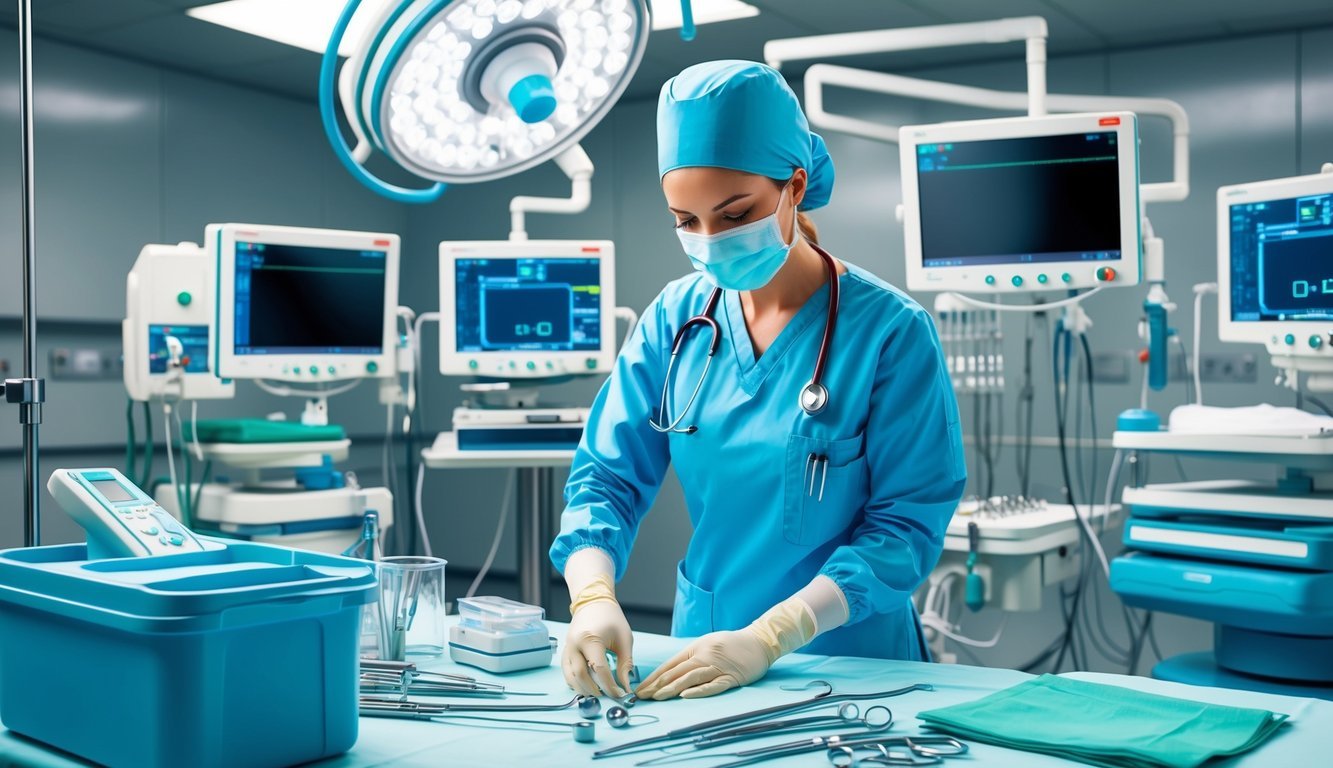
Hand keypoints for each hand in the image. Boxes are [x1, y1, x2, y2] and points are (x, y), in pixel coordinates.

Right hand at [564, 575, 633, 698]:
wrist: (593, 601)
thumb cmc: (611, 618)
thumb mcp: (624, 639)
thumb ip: (625, 664)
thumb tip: (626, 686)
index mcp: (591, 639)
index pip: (599, 669)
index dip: (610, 686)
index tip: (620, 694)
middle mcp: (575, 644)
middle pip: (581, 676)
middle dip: (594, 690)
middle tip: (608, 697)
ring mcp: (567, 647)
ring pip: (570, 676)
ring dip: (583, 689)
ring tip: (598, 694)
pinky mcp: (565, 650)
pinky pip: (566, 671)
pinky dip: (575, 681)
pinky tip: (586, 686)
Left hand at [637, 596, 817, 700]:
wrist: (759, 640)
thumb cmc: (732, 644)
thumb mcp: (708, 644)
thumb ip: (691, 657)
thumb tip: (671, 674)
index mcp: (696, 648)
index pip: (669, 665)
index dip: (654, 677)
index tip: (641, 688)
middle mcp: (704, 655)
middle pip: (676, 672)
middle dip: (657, 685)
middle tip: (641, 697)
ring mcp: (718, 666)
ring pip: (690, 678)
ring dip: (672, 688)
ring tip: (657, 697)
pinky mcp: (732, 677)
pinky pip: (713, 685)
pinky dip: (699, 691)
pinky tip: (685, 696)